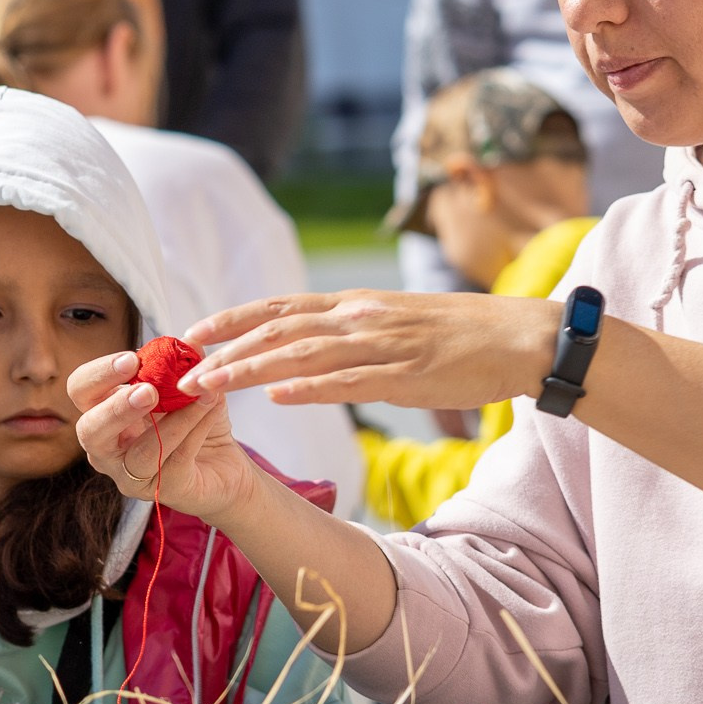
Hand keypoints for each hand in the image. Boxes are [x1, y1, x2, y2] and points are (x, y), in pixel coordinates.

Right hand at [68, 348, 264, 520]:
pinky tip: (212, 409)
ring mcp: (132, 475)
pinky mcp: (165, 490)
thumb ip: (187, 362)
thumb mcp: (192, 384)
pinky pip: (175, 463)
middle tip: (148, 391)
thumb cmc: (196, 422)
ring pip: (140, 453)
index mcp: (103, 412)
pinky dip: (195, 431)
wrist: (226, 466)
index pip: (81, 390)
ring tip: (200, 395)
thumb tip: (191, 339)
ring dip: (173, 421)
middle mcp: (107, 448)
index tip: (132, 359)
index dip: (99, 374)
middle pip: (90, 431)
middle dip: (116, 408)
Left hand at [182, 290, 559, 410]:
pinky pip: (352, 381)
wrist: (519, 337)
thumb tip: (289, 369)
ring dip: (252, 369)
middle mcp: (360, 318)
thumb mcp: (391, 327)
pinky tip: (278, 396)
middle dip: (226, 349)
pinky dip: (311, 387)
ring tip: (211, 384)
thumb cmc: (456, 337)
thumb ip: (342, 342)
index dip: (231, 319)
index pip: (279, 309)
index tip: (191, 333)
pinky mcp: (409, 375)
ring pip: (305, 354)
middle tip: (183, 369)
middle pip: (279, 330)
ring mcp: (383, 346)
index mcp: (355, 306)